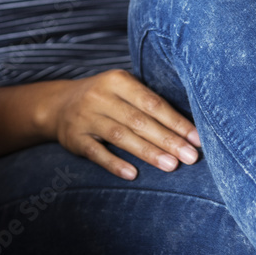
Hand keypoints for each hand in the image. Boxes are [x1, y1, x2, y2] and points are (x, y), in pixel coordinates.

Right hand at [46, 70, 200, 179]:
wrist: (58, 104)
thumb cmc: (105, 98)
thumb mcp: (123, 88)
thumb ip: (149, 102)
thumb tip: (189, 130)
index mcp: (116, 80)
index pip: (151, 102)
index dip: (176, 121)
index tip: (197, 139)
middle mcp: (98, 96)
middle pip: (138, 120)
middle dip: (167, 139)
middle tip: (190, 157)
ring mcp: (84, 117)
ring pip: (120, 136)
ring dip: (147, 152)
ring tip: (171, 165)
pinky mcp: (74, 137)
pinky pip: (96, 152)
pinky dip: (114, 163)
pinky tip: (132, 174)